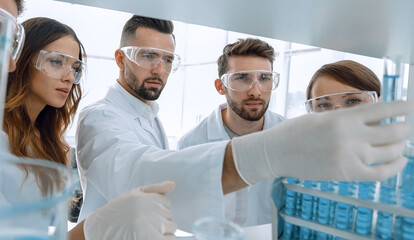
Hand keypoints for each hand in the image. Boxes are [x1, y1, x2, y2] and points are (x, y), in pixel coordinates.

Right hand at [84, 181, 176, 239]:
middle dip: (160, 219)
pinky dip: (164, 238)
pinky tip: (153, 236)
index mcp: (147, 198)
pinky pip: (169, 239)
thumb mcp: (134, 194)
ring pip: (171, 228)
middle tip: (145, 222)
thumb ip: (155, 188)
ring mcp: (150, 227)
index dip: (157, 208)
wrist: (100, 229)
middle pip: (169, 215)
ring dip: (164, 230)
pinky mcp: (149, 239)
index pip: (166, 202)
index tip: (146, 212)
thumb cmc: (118, 211)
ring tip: (148, 230)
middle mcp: (150, 211)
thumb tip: (172, 184)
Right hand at [232, 101, 412, 183]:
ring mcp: (349, 155)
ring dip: (401, 146)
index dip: (404, 108)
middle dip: (407, 128)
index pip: (385, 109)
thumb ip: (348, 119)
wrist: (275, 152)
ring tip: (402, 143)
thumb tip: (376, 121)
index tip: (412, 107)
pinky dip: (395, 167)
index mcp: (343, 117)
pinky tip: (399, 161)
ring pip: (390, 151)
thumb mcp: (322, 117)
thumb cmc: (295, 131)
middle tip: (409, 127)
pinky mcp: (346, 173)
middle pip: (394, 131)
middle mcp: (350, 135)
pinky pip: (380, 172)